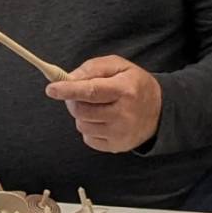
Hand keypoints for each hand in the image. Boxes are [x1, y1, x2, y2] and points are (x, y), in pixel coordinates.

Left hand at [43, 56, 161, 152]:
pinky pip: (88, 138)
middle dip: (73, 100)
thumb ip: (92, 68)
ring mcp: (120, 133)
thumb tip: (68, 78)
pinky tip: (102, 120)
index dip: (68, 90)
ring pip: (82, 125)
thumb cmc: (134, 84)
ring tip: (97, 107)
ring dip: (82, 115)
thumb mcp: (118, 66)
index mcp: (125, 90)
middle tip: (80, 94)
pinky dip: (89, 128)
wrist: (160, 111)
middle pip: (81, 110)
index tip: (51, 89)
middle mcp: (123, 114)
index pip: (91, 91)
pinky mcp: (117, 146)